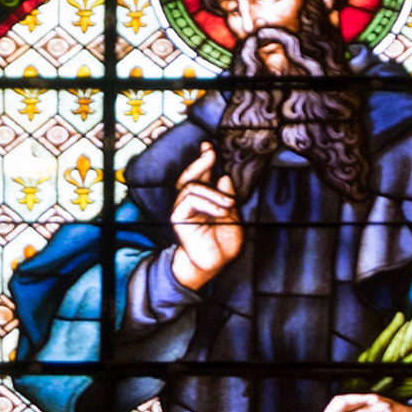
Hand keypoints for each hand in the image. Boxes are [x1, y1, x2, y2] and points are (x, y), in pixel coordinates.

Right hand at [169, 143, 241, 289]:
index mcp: (204, 201)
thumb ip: (227, 197)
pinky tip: (221, 212)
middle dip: (200, 161)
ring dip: (213, 193)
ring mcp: (182, 210)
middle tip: (210, 152)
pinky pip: (190, 200)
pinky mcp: (178, 218)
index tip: (209, 147)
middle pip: (189, 175)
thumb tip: (223, 177)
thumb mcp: (233, 216)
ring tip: (229, 205)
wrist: (216, 264)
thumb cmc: (224, 244)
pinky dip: (208, 203)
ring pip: (191, 186)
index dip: (203, 159)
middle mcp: (190, 203)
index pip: (200, 176)